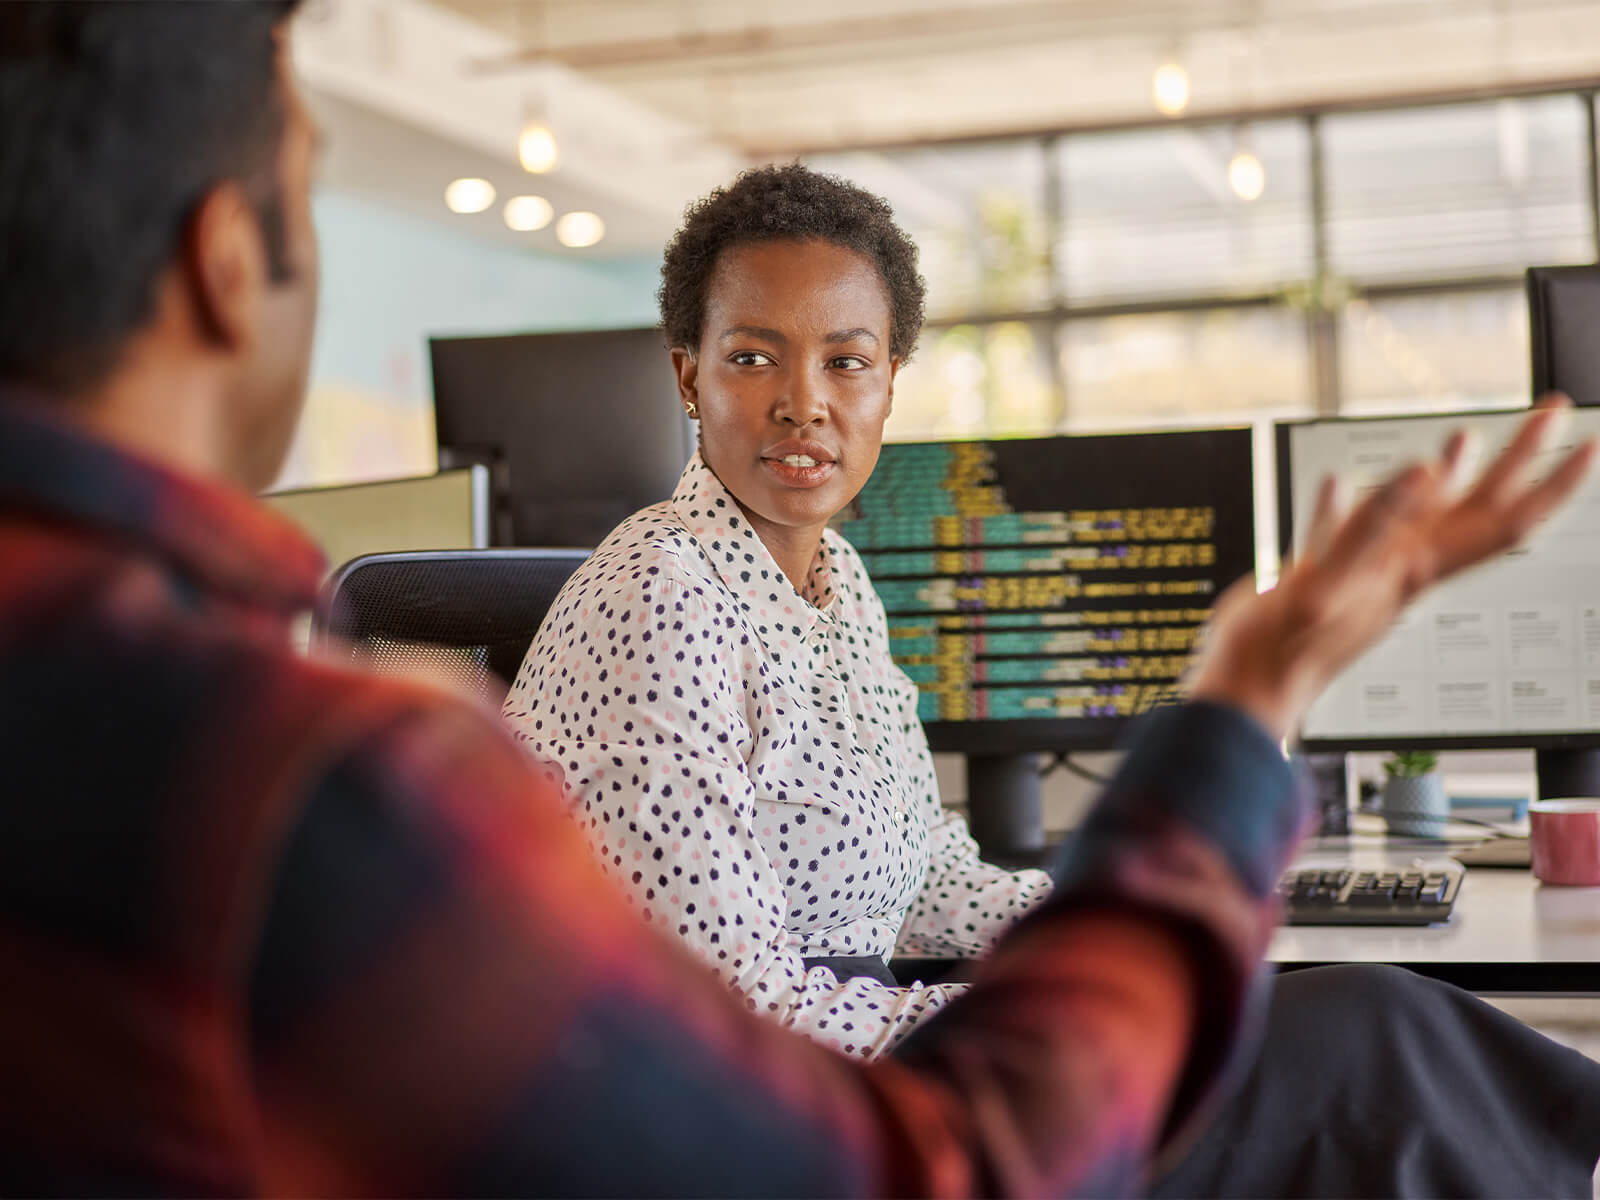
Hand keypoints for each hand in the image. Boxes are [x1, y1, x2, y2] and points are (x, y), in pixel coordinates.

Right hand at [1190, 396, 1598, 740]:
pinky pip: (1344, 532)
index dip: (1550, 479)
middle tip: (1548, 412)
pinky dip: (1350, 504)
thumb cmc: (1285, 653)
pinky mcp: (1320, 580)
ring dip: (1450, 477)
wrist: (1246, 691)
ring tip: (1463, 437)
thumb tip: (1426, 472)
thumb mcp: (1331, 583)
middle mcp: (1399, 569)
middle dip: (1519, 459)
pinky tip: (1337, 484)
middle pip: (1479, 508)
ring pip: (1420, 518)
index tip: (1582, 440)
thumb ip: (1375, 527)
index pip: (1504, 520)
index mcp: (1413, 568)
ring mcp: (1363, 575)